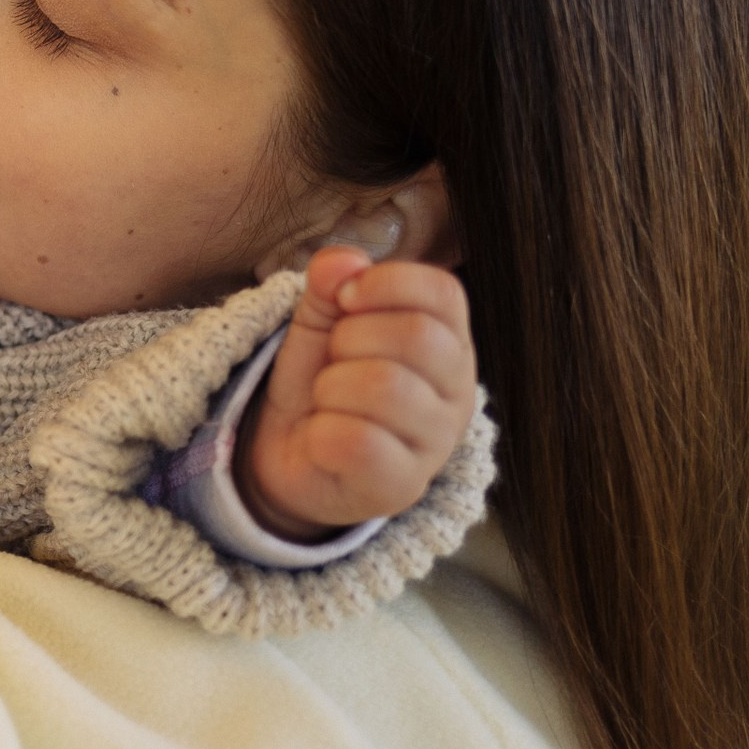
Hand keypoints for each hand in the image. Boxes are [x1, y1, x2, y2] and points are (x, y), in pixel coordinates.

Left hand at [234, 247, 477, 544]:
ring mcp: (435, 444)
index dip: (385, 282)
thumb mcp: (323, 321)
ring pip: (386, 387)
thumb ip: (333, 285)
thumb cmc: (325, 380)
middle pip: (417, 336)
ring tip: (328, 400)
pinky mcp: (401, 486)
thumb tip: (342, 262)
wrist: (291, 455)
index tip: (345, 300)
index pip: (444, 291)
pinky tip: (322, 437)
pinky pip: (358, 442)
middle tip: (334, 361)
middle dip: (351, 338)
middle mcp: (457, 392)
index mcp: (448, 341)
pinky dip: (322, 432)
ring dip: (333, 387)